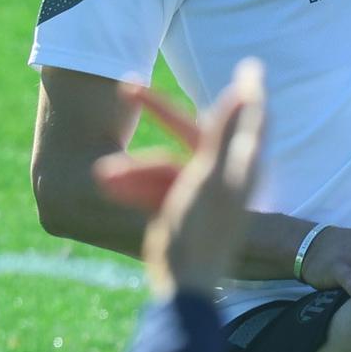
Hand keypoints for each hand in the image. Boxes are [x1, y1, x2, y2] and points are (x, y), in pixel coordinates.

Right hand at [93, 62, 265, 298]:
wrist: (185, 287)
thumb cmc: (200, 232)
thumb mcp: (212, 175)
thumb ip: (225, 132)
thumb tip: (247, 90)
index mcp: (237, 168)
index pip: (242, 119)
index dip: (242, 91)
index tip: (246, 65)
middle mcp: (223, 178)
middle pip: (191, 135)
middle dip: (158, 118)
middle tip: (129, 88)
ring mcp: (201, 195)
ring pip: (166, 166)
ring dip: (137, 168)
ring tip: (103, 175)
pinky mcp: (182, 210)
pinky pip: (158, 187)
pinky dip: (139, 184)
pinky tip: (110, 183)